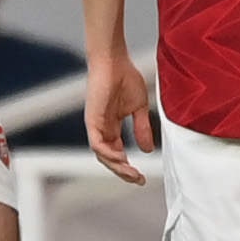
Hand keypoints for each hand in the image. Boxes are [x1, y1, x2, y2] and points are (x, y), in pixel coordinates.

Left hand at [83, 46, 156, 185]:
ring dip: (116, 166)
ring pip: (102, 155)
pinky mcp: (92, 120)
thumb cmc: (125, 78)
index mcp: (111, 127)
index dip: (128, 167)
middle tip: (138, 180)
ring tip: (131, 173)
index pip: (117, 154)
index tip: (142, 177)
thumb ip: (142, 128)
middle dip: (123, 172)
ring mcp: (96, 125)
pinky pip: (97, 143)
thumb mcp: (139, 108)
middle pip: (109, 158)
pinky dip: (107, 153)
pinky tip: (121, 159)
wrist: (114, 60)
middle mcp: (102, 129)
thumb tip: (147, 150)